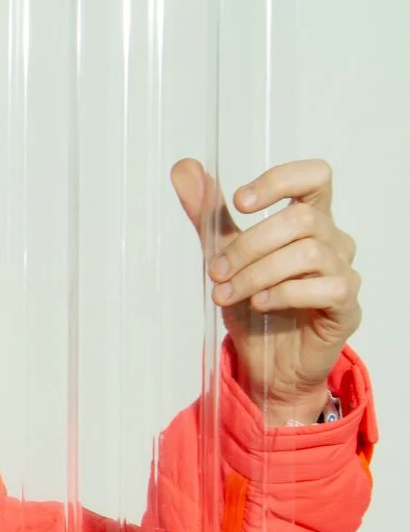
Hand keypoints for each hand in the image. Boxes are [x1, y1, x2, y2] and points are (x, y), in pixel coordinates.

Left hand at [174, 157, 361, 424]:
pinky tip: (259, 304)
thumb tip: (184, 167)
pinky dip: (283, 294)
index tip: (239, 203)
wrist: (266, 364)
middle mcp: (333, 240)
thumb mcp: (222, 255)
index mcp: (308, 219)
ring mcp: (343, 272)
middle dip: (249, 245)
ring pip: (308, 253)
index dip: (280, 181)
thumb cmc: (254, 305)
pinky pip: (324, 287)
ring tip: (226, 294)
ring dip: (257, 273)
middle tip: (215, 271)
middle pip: (301, 220)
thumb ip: (207, 214)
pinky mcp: (346, 305)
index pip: (316, 176)